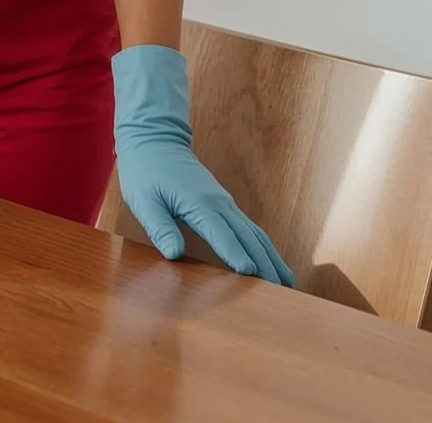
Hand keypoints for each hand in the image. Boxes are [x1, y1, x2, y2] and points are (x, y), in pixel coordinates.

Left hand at [112, 44, 294, 285]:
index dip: (235, 254)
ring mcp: (225, 203)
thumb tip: (174, 253)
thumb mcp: (144, 202)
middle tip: (282, 290)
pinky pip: (249, 228)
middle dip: (265, 263)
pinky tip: (271, 261)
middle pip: (248, 237)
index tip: (251, 273)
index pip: (221, 233)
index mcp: (199, 203)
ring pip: (255, 233)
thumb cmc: (146, 173)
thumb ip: (160, 227)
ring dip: (271, 257)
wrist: (156, 142)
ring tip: (287, 282)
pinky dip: (263, 246)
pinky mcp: (225, 204)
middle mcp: (219, 203)